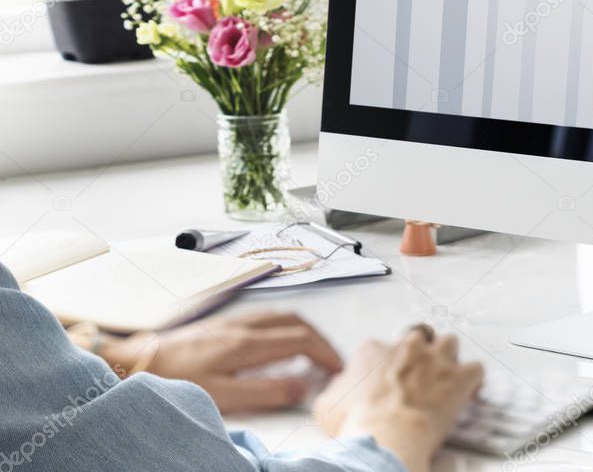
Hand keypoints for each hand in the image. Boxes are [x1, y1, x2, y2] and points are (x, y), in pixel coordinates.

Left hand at [103, 311, 342, 412]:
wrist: (136, 361)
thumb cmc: (174, 380)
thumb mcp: (221, 395)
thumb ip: (265, 390)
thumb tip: (302, 386)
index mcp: (248, 342)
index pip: (302, 339)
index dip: (325, 353)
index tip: (337, 368)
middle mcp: (245, 325)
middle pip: (297, 322)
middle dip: (321, 340)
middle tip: (331, 360)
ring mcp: (234, 321)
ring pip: (282, 316)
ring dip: (304, 331)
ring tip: (313, 351)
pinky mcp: (222, 324)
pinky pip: (266, 317)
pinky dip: (285, 327)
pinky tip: (280, 342)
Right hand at [313, 327, 482, 471]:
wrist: (386, 436)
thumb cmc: (356, 422)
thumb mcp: (327, 404)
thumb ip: (337, 387)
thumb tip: (340, 387)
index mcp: (375, 349)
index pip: (381, 348)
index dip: (385, 366)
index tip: (385, 383)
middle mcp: (407, 346)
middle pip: (418, 337)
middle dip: (419, 353)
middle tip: (416, 377)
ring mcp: (436, 358)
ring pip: (449, 343)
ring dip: (448, 358)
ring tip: (444, 378)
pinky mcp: (459, 377)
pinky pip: (475, 369)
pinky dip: (472, 380)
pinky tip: (467, 392)